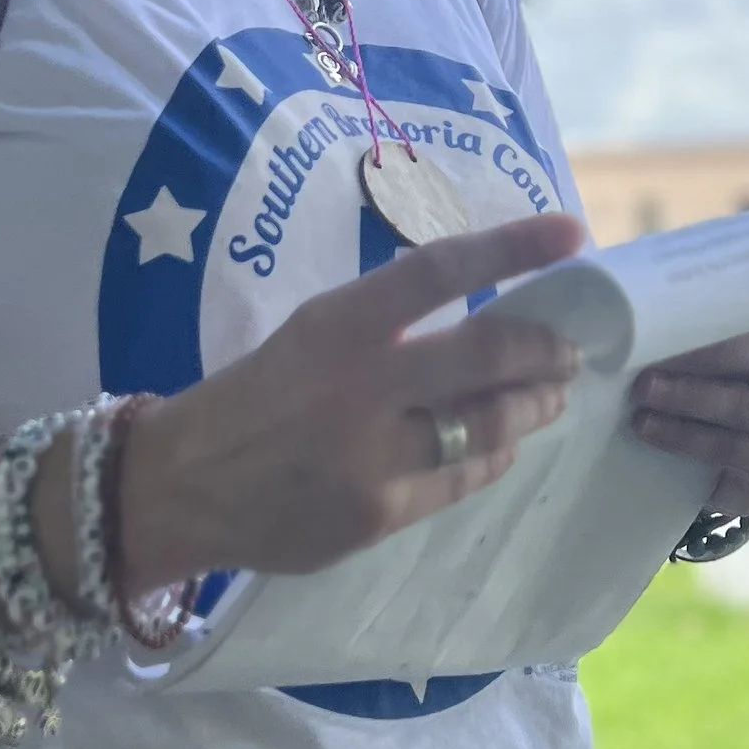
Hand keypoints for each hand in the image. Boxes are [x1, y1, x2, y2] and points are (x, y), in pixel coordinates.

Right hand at [116, 211, 586, 592]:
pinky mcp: (378, 515)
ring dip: (532, 407)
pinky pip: (461, 479)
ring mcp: (372, 457)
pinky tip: (502, 445)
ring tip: (549, 396)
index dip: (513, 247)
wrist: (179, 488)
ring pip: (488, 425)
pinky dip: (492, 455)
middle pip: (486, 355)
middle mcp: (360, 385)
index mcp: (338, 324)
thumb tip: (484, 313)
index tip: (570, 233)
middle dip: (544, 350)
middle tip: (569, 349)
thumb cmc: (253, 399)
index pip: (440, 269)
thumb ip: (386, 324)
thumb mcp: (310, 335)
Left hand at [628, 318, 748, 517]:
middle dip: (706, 354)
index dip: (737, 302)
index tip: (684, 299)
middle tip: (650, 354)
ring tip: (644, 391)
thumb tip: (669, 285)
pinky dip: (687, 439)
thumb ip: (733, 308)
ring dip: (690, 399)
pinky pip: (738, 453)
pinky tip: (651, 428)